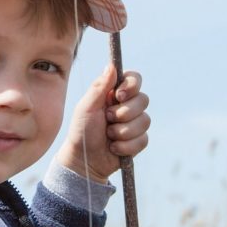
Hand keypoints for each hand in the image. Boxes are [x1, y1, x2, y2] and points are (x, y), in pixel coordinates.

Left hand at [56, 65, 149, 183]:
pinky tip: (114, 148)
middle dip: (124, 113)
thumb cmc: (81, 132)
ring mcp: (134, 124)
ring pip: (145, 121)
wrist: (83, 160)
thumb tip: (112, 66)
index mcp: (115, 94)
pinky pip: (143, 139)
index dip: (131, 86)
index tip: (119, 96)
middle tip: (107, 120)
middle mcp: (127, 106)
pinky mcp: (138, 141)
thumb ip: (99, 87)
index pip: (135, 79)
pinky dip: (126, 146)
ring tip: (109, 136)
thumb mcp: (86, 107)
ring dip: (123, 131)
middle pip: (144, 100)